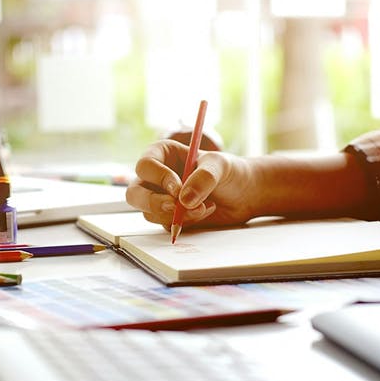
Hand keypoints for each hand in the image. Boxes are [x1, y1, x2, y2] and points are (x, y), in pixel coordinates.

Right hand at [125, 139, 255, 228]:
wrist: (244, 195)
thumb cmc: (230, 171)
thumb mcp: (221, 166)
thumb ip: (204, 178)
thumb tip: (184, 199)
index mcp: (163, 155)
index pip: (145, 165)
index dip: (158, 177)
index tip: (178, 188)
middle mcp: (156, 177)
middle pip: (135, 193)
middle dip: (153, 203)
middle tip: (175, 208)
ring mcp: (160, 198)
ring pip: (150, 213)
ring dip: (175, 215)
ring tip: (204, 207)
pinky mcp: (169, 217)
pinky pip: (165, 225)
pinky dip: (184, 223)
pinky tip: (204, 212)